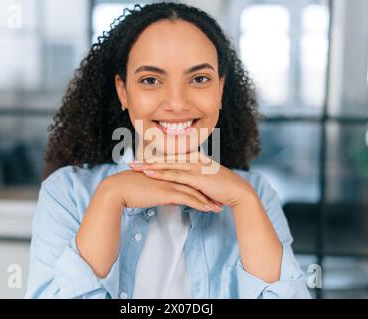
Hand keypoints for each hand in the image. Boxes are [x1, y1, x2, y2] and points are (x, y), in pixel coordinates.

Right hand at [101, 169, 222, 212]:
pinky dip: (200, 204)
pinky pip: (187, 198)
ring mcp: (169, 182)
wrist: (117, 190)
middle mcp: (170, 175)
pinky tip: (208, 210)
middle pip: (194, 183)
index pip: (187, 178)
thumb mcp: (149, 190)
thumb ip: (162, 192)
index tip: (210, 192)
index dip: (200, 186)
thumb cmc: (129, 190)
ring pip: (194, 191)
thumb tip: (171, 199)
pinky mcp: (166, 192)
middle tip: (220, 198)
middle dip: (208, 192)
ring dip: (208, 200)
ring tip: (218, 207)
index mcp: (166, 173)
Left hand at [129, 152, 255, 208]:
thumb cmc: (221, 188)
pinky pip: (175, 174)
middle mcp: (193, 159)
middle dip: (146, 161)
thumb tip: (181, 185)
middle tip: (130, 163)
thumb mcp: (204, 181)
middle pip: (165, 159)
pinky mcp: (197, 176)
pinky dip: (161, 173)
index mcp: (195, 158)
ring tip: (134, 168)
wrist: (237, 191)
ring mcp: (195, 166)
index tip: (139, 162)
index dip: (153, 160)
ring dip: (149, 166)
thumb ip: (192, 179)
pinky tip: (149, 173)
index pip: (170, 158)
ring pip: (168, 165)